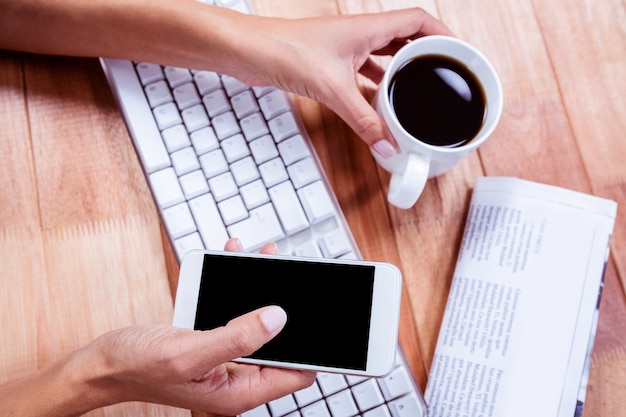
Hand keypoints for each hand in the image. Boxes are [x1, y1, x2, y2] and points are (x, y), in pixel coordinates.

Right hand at [0, 239, 314, 416]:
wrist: (103, 362)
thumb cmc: (138, 365)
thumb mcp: (189, 350)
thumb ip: (237, 335)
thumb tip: (280, 317)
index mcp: (240, 391)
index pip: (299, 371)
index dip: (320, 344)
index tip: (334, 314)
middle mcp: (240, 376)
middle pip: (285, 340)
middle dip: (292, 304)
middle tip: (299, 270)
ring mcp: (229, 357)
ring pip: (263, 320)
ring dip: (266, 287)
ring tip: (267, 255)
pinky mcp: (216, 338)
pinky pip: (239, 310)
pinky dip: (241, 285)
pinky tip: (238, 259)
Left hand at [230, 8, 453, 157]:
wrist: (250, 50)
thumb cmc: (285, 50)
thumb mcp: (334, 90)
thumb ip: (363, 121)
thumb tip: (386, 145)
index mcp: (369, 27)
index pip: (419, 20)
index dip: (442, 34)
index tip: (458, 53)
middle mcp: (360, 33)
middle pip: (405, 38)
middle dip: (425, 56)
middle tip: (440, 76)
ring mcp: (346, 47)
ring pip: (384, 56)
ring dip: (400, 72)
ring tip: (415, 91)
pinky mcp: (332, 62)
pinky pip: (364, 71)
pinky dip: (375, 85)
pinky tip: (379, 100)